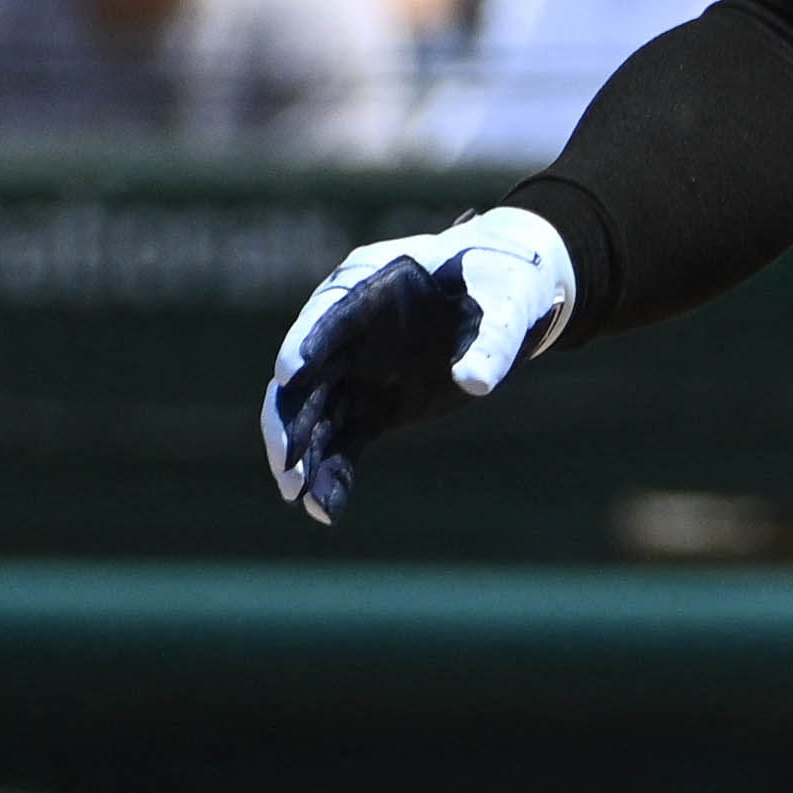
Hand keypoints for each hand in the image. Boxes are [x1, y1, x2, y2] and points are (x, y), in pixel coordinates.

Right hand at [261, 210, 578, 523]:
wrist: (504, 296)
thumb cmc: (501, 280)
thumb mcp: (505, 301)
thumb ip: (490, 341)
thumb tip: (475, 383)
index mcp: (372, 288)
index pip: (327, 316)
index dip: (306, 344)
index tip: (289, 375)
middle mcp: (347, 335)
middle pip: (302, 379)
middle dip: (289, 421)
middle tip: (287, 464)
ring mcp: (355, 374)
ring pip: (313, 419)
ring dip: (302, 457)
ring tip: (301, 497)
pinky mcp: (371, 408)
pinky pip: (340, 445)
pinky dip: (332, 476)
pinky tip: (326, 511)